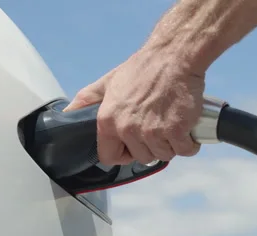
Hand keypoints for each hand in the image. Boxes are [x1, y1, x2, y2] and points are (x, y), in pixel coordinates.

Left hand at [64, 48, 203, 165]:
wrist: (173, 56)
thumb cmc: (143, 68)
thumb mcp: (108, 82)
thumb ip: (87, 99)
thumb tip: (67, 113)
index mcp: (108, 121)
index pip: (109, 157)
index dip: (123, 154)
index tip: (132, 147)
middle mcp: (128, 129)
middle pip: (142, 158)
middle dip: (152, 146)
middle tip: (158, 125)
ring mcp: (153, 132)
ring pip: (164, 155)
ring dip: (171, 144)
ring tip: (171, 122)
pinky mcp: (176, 131)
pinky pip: (185, 150)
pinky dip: (190, 142)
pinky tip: (186, 126)